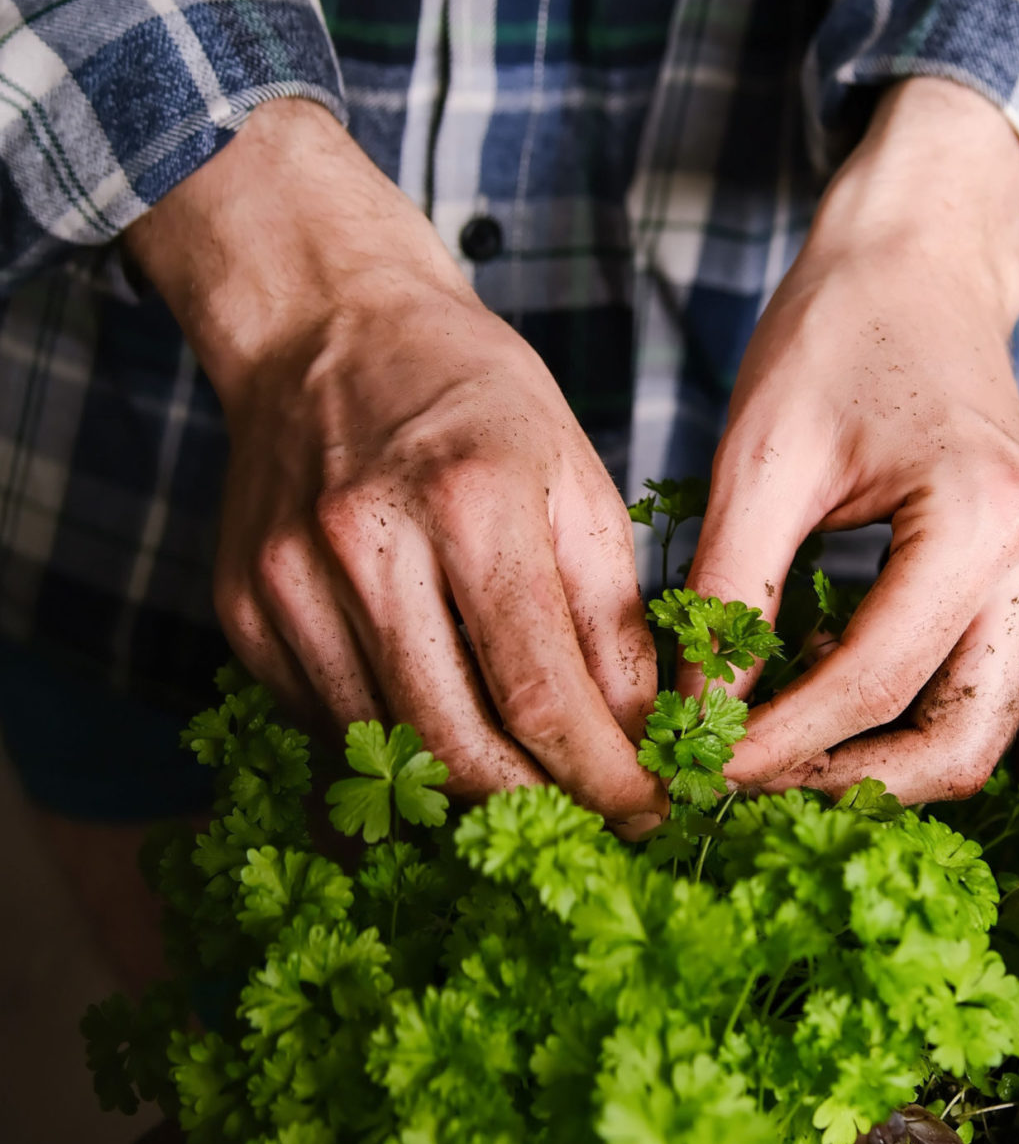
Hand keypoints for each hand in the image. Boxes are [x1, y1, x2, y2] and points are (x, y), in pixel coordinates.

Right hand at [123, 100, 666, 835]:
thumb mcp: (573, 477)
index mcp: (470, 503)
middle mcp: (363, 547)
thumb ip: (608, 612)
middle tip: (592, 816)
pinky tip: (438, 721)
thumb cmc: (472, 394)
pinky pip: (326, 721)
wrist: (329, 327)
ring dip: (464, 789)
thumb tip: (635, 736)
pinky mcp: (245, 608)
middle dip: (536, 806)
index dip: (603, 777)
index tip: (648, 813)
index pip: (540, 694)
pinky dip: (390, 745)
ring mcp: (288, 582)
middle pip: (452, 748)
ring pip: (382, 752)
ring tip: (525, 780)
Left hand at [683, 79, 1018, 801]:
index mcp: (984, 522)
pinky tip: (809, 713)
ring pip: (974, 729)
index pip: (876, 681)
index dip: (778, 741)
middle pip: (957, 742)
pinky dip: (895, 720)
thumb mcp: (761, 459)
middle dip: (843, 784)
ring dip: (873, 766)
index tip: (695, 768)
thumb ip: (731, 589)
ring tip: (765, 762)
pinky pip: (971, 685)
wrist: (913, 265)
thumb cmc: (836, 336)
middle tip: (735, 789)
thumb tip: (694, 713)